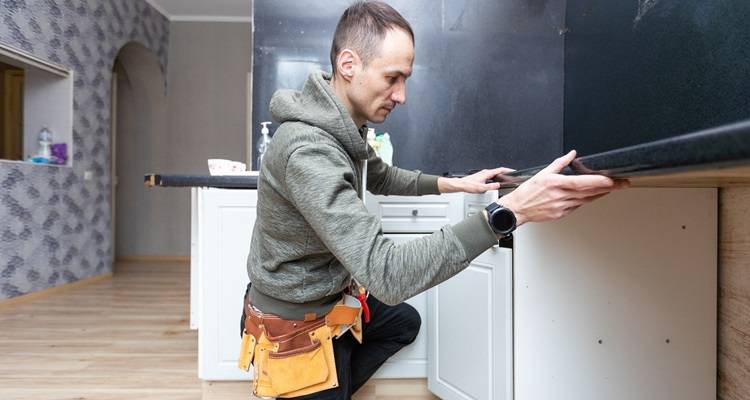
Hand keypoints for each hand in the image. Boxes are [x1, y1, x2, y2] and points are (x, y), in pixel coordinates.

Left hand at [438, 167, 515, 193]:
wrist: (461, 185)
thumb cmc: (468, 185)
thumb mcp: (481, 188)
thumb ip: (490, 187)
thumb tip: (498, 185)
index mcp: (487, 173)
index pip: (500, 169)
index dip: (507, 170)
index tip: (513, 171)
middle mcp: (485, 172)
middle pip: (498, 171)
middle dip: (505, 173)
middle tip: (510, 175)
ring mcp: (483, 174)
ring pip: (494, 174)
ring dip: (500, 175)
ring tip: (504, 179)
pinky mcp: (481, 177)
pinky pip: (490, 176)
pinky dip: (495, 178)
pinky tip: (494, 182)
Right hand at [499, 150, 629, 225]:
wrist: (518, 209)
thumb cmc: (527, 192)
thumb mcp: (542, 173)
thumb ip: (559, 163)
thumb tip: (572, 154)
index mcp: (557, 184)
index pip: (583, 182)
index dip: (600, 181)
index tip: (612, 180)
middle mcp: (561, 196)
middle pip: (590, 192)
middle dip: (608, 187)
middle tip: (622, 183)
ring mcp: (563, 207)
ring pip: (587, 200)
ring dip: (601, 194)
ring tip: (613, 188)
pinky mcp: (562, 214)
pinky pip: (579, 206)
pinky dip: (587, 200)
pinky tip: (593, 196)